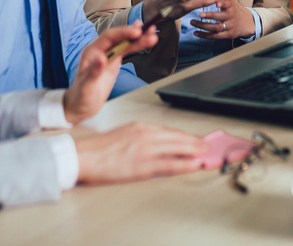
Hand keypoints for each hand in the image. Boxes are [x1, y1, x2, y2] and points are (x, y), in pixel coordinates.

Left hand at [62, 23, 157, 123]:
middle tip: (149, 31)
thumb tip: (102, 58)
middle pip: (119, 38)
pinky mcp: (113, 62)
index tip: (136, 32)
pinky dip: (136, 45)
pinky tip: (143, 38)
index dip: (123, 33)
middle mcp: (100, 50)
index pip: (108, 37)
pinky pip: (126, 50)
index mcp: (91, 52)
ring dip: (139, 39)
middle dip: (135, 34)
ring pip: (125, 43)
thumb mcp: (86, 86)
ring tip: (152, 35)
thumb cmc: (80, 97)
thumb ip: (94, 71)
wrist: (81, 106)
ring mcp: (108, 55)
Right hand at [73, 122, 206, 183]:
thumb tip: (153, 143)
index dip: (183, 135)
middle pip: (177, 136)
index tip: (193, 138)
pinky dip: (185, 164)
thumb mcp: (122, 134)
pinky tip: (194, 165)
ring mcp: (146, 149)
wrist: (84, 156)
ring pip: (178, 147)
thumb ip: (138, 136)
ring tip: (206, 153)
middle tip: (207, 144)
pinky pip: (170, 164)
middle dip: (194, 141)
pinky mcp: (143, 164)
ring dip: (195, 150)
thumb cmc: (98, 148)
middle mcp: (146, 134)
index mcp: (140, 126)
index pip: (168, 130)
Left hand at [190, 0, 254, 38]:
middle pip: (220, 17)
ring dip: (204, 26)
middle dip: (210, 16)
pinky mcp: (226, 35)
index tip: (215, 2)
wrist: (246, 23)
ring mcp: (229, 27)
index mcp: (232, 5)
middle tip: (199, 13)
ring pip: (216, 28)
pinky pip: (214, 36)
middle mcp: (231, 16)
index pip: (228, 4)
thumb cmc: (235, 6)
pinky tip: (195, 33)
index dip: (222, 3)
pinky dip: (204, 35)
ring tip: (192, 22)